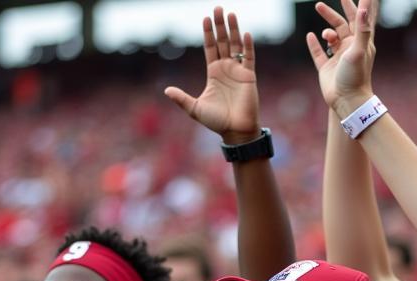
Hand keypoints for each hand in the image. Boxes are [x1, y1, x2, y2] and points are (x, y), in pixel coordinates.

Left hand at [164, 7, 260, 143]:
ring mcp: (238, 71)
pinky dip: (248, 46)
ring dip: (233, 29)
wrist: (236, 132)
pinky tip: (245, 33)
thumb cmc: (217, 122)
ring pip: (236, 45)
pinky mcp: (249, 77)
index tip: (206, 18)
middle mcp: (226, 69)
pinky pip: (249, 57)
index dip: (208, 33)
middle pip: (223, 41)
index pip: (210, 47)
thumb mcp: (195, 109)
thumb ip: (182, 98)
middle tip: (218, 8)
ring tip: (230, 14)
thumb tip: (166, 90)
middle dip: (220, 25)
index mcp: (213, 73)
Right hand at [307, 0, 377, 117]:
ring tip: (325, 36)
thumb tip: (364, 6)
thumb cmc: (356, 76)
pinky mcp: (326, 68)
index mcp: (360, 43)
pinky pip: (318, 53)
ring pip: (330, 37)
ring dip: (325, 31)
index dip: (354, 6)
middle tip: (319, 6)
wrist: (347, 101)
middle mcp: (349, 48)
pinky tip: (310, 36)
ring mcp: (337, 58)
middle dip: (331, 14)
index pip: (358, 19)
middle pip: (341, 25)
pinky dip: (313, 44)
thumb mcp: (360, 49)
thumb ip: (362, 28)